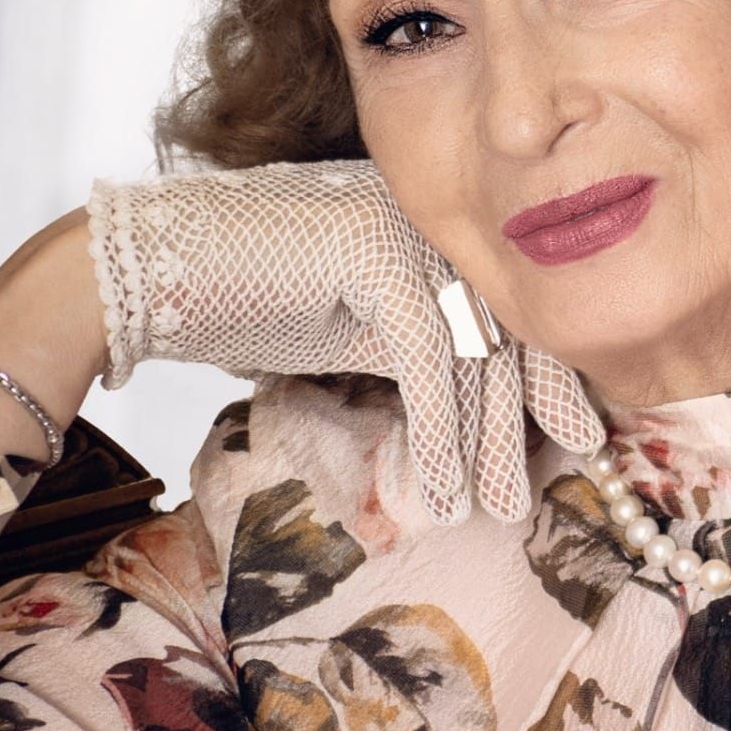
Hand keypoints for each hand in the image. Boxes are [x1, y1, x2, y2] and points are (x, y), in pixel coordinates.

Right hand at [85, 158, 606, 522]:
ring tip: (498, 512)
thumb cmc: (254, 301)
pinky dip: (436, 432)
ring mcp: (405, 222)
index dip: (548, 378)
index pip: (509, 309)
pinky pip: (425, 355)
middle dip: (526, 422)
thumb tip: (488, 416)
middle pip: (504, 329)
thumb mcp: (362, 332)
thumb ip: (426, 353)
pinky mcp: (372, 247)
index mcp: (437, 229)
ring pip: (472, 347)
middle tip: (534, 498)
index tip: (579, 440)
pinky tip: (441, 492)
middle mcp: (433, 218)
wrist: (152, 271)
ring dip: (486, 442)